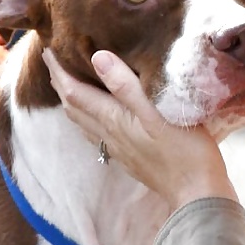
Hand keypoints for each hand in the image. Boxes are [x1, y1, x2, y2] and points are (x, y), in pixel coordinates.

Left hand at [43, 49, 237, 211]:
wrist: (197, 193)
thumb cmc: (185, 152)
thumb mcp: (157, 112)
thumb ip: (126, 86)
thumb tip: (98, 57)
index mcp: (114, 120)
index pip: (75, 92)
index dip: (59, 71)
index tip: (47, 50)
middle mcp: (111, 135)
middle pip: (75, 108)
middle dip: (61, 85)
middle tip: (55, 64)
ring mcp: (120, 150)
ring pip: (85, 124)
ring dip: (73, 104)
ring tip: (70, 88)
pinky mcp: (132, 159)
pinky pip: (99, 136)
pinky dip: (90, 121)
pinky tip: (98, 121)